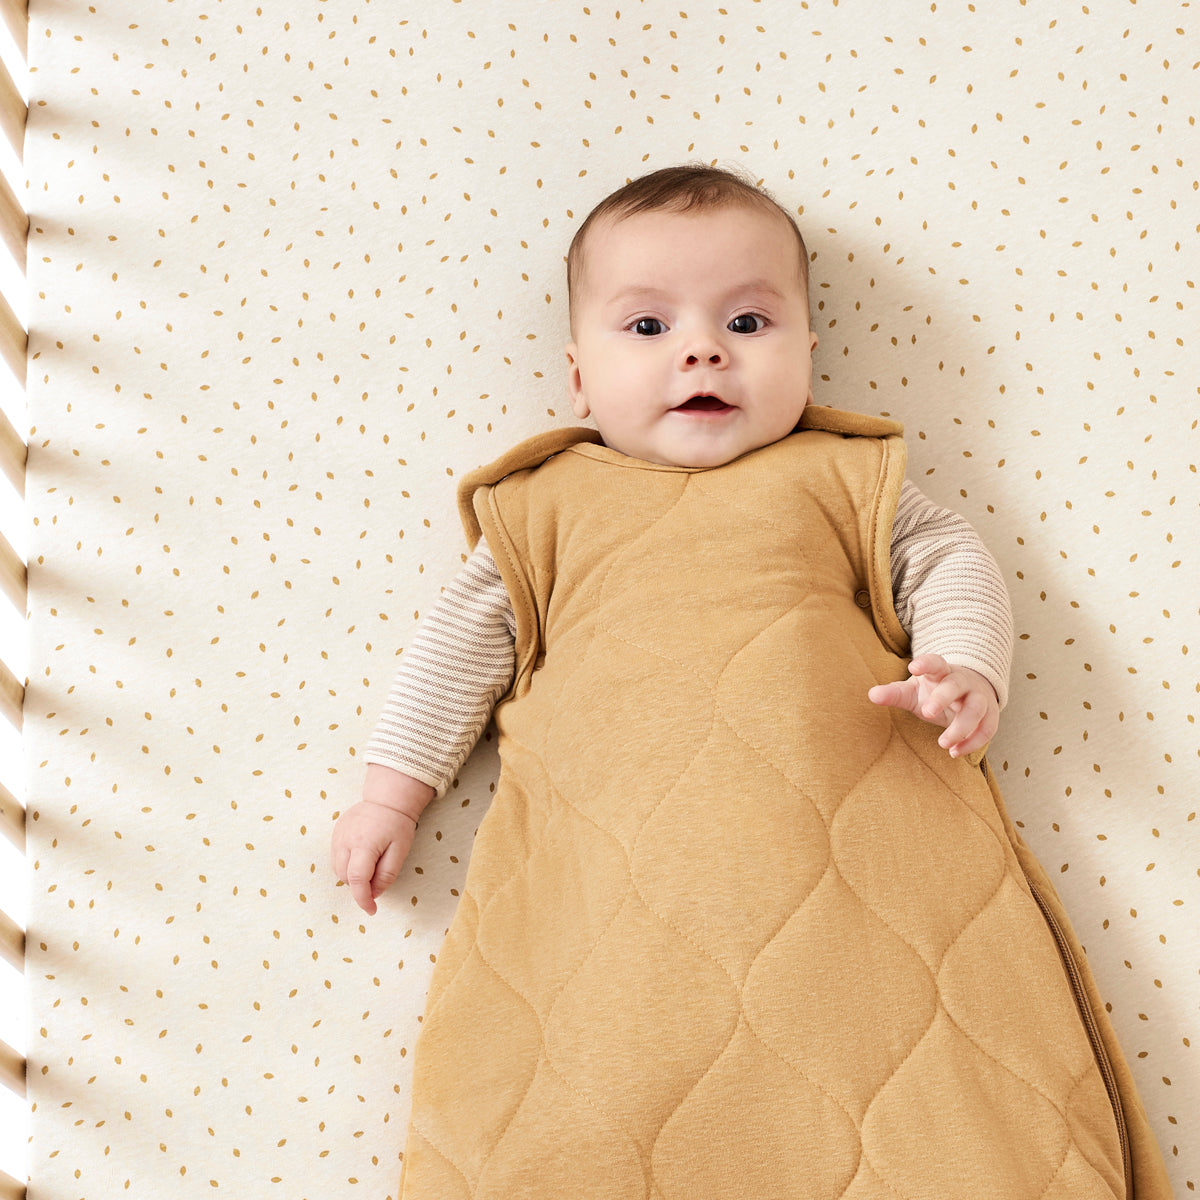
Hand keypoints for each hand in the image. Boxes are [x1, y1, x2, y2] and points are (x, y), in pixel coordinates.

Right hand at [331, 765, 434, 913]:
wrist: (387, 799)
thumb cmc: (397, 824)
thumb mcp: (400, 851)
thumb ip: (387, 874)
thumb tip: (374, 894)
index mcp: (363, 845)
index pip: (357, 880)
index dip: (363, 899)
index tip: (372, 910)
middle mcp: (345, 841)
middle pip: (345, 877)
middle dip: (360, 885)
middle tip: (378, 876)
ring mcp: (337, 836)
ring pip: (338, 870)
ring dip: (351, 876)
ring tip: (371, 863)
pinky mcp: (335, 833)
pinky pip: (336, 858)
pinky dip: (346, 865)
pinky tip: (361, 856)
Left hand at [867, 653, 998, 758]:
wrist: (969, 693)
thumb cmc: (934, 691)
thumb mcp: (913, 691)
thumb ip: (894, 693)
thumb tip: (871, 695)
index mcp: (940, 671)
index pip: (935, 662)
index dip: (926, 663)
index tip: (913, 667)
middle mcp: (962, 681)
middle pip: (956, 685)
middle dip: (942, 698)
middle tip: (927, 714)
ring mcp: (979, 696)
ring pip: (976, 708)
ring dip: (961, 727)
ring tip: (943, 744)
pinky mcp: (990, 714)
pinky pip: (987, 728)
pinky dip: (973, 742)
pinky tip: (955, 753)